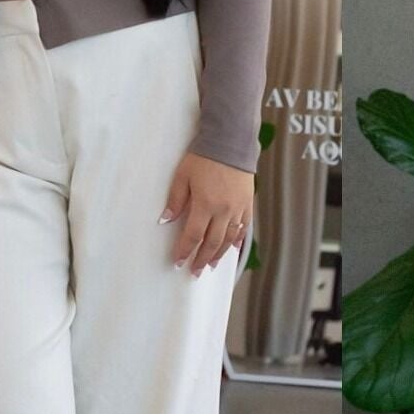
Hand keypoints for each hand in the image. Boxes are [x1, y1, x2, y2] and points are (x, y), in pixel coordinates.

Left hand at [163, 153, 255, 277]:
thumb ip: (175, 200)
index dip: (185, 251)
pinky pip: (244, 227)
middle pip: (212, 242)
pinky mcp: (248, 203)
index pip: (193, 235)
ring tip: (210, 265)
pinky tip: (233, 249)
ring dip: (219, 254)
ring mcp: (238, 208)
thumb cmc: (204, 157)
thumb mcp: (182, 176)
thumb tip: (165, 221)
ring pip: (229, 239)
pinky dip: (238, 240)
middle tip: (194, 272)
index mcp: (205, 205)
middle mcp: (223, 210)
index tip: (178, 262)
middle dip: (201, 259)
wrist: (230, 142)